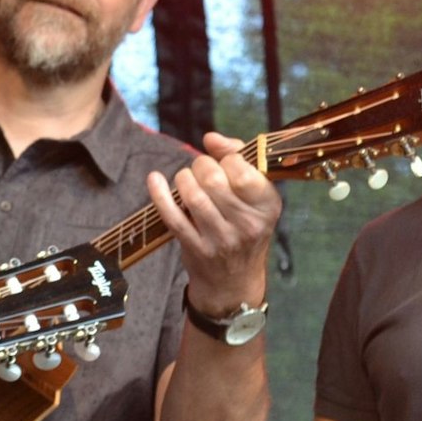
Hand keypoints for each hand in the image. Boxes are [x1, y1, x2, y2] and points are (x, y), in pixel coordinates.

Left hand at [150, 131, 282, 316]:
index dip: (228, 158)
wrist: (233, 281)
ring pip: (193, 196)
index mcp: (267, 206)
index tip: (225, 163)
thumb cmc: (244, 226)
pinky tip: (154, 179)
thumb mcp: (256, 197)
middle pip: (214, 179)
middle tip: (201, 171)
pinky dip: (159, 194)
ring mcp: (220, 239)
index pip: (242, 171)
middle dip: (201, 166)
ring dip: (184, 179)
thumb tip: (211, 138)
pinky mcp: (195, 248)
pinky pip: (172, 216)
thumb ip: (238, 158)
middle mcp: (247, 224)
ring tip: (187, 181)